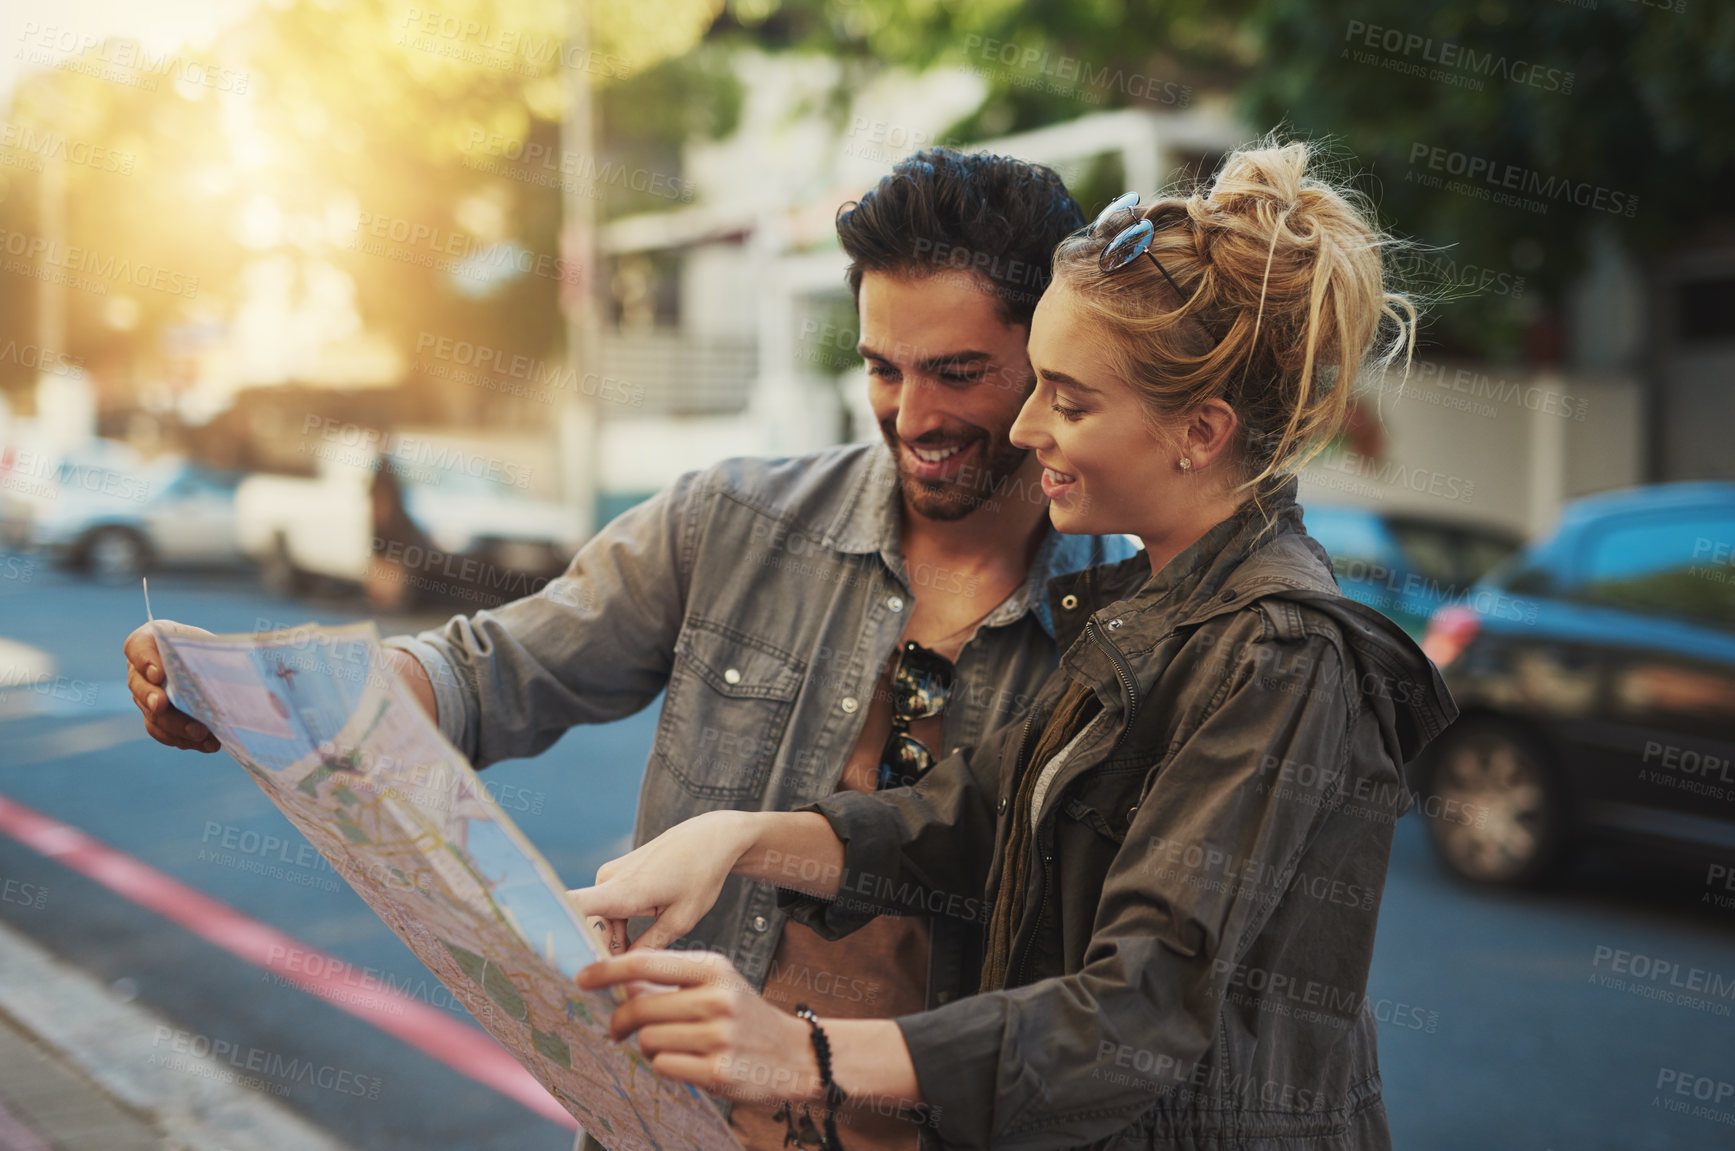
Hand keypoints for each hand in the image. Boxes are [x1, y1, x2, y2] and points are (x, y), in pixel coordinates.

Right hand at [124, 621, 220, 752]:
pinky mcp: (156, 718)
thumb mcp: (210, 643)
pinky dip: (184, 739)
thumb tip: (246, 664)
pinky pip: (163, 732)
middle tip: (163, 706)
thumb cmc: (207, 647)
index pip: (138, 646)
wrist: (208, 665)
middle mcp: (140, 670)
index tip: (158, 673)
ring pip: (152, 714)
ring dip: (175, 726)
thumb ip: (217, 652)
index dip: (145, 660)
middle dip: (152, 698)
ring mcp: (145, 696)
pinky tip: (206, 743)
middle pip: (139, 685)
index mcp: (151, 640)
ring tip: (200, 733)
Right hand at [567, 810, 758, 952]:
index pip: (573, 907)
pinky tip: (635, 946)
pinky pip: (606, 911)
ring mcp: (608, 876)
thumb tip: (625, 971)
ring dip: (613, 944)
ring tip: (638, 965)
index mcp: (623, 890)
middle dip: (603, 955)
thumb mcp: (681, 920)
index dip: (558, 931)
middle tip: (622, 985)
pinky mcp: (614, 877)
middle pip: (590, 928)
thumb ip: (649, 948)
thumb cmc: (700, 875)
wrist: (709, 839)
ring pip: (599, 922)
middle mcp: (608, 880)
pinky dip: (617, 930)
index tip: (559, 961)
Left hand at [576, 949, 819, 1106]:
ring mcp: (719, 1035)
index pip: (646, 963)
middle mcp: (717, 998)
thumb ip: (670, 982)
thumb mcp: (716, 984)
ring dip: (647, 1046)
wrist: (795, 1055)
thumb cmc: (746, 1017)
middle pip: (640, 1007)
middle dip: (619, 1021)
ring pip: (648, 1039)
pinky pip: (664, 1066)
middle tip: (616, 1029)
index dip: (607, 970)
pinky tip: (684, 1062)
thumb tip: (620, 982)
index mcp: (713, 969)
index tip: (582, 978)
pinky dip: (664, 1066)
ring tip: (668, 1045)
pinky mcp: (718, 1071)